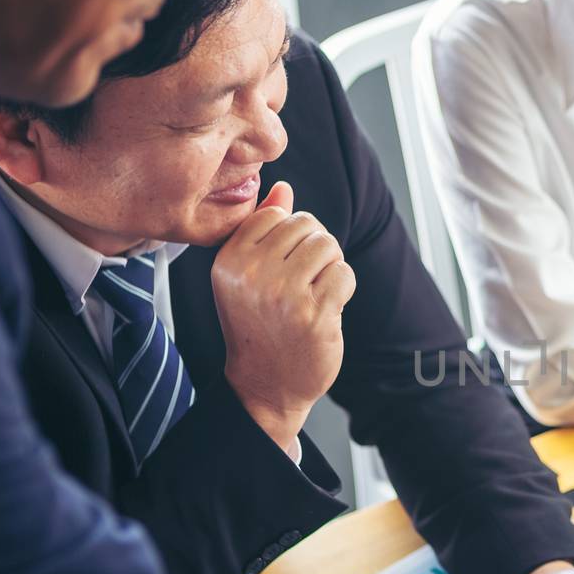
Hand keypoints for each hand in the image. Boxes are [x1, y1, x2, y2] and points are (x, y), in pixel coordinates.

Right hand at [212, 182, 355, 453]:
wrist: (266, 385)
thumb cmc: (259, 326)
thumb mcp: (246, 277)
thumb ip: (262, 231)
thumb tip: (283, 188)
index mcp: (229, 261)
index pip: (275, 214)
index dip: (291, 235)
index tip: (285, 266)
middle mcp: (251, 275)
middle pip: (306, 225)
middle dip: (315, 249)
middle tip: (305, 282)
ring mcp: (283, 295)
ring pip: (328, 245)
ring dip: (331, 267)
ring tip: (316, 293)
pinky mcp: (314, 314)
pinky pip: (345, 273)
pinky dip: (344, 287)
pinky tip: (328, 308)